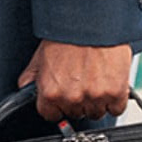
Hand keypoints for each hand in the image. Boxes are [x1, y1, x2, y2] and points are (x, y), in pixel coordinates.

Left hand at [18, 40, 136, 122]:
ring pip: (94, 113)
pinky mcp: (114, 94)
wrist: (89, 26)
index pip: (50, 115)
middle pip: (74, 113)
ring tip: (92, 81)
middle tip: (78, 84)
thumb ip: (31, 78)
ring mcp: (94, 97)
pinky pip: (115, 109)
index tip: (60, 101)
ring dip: (94, 102)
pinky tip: (107, 85)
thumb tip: (25, 89)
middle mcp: (71, 98)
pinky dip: (113, 101)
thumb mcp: (39, 58)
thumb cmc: (65, 38)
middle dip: (75, 102)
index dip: (55, 107)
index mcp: (50, 92)